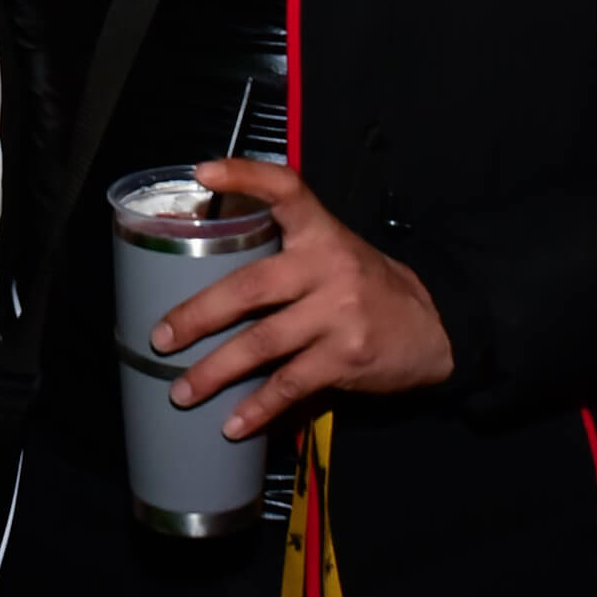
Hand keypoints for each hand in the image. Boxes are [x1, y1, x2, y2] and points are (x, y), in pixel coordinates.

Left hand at [155, 158, 453, 440]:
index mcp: (322, 232)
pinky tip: (232, 424)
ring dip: (215, 371)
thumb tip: (207, 272)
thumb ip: (287, 253)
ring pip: (262, 343)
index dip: (245, 175)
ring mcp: (338, 313)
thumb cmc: (368, 288)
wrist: (435, 329)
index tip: (203, 171)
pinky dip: (257, 407)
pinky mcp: (346, 356)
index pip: (286, 188)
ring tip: (181, 391)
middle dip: (197, 315)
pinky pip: (289, 383)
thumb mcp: (336, 253)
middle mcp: (328, 265)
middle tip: (160, 337)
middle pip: (250, 286)